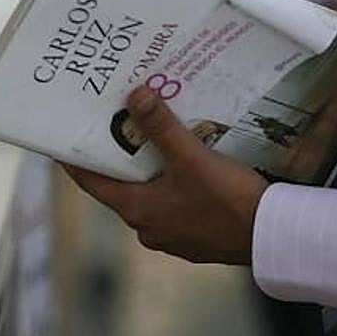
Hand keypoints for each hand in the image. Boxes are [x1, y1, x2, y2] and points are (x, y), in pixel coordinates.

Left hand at [65, 87, 269, 264]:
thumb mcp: (192, 158)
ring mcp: (172, 237)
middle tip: (115, 128)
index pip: (91, 182)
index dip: (74, 160)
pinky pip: (174, 207)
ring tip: (153, 142)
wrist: (275, 237)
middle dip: (118, 159)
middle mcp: (147, 228)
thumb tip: (135, 96)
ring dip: (149, 173)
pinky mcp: (196, 238)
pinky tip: (186, 170)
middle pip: (121, 187)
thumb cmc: (229, 201)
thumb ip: (163, 128)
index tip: (61, 140)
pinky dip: (172, 187)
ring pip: (150, 197)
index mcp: (137, 210)